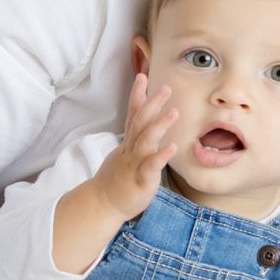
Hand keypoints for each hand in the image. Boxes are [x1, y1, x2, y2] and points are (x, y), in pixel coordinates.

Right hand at [94, 74, 178, 220]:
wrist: (104, 203)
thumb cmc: (120, 176)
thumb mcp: (126, 151)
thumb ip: (136, 134)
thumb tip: (145, 116)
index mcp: (129, 143)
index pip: (133, 115)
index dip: (137, 95)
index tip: (142, 75)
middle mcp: (131, 149)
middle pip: (140, 123)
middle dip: (152, 104)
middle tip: (166, 88)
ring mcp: (134, 164)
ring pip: (145, 142)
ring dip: (159, 126)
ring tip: (174, 113)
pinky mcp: (141, 181)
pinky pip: (151, 167)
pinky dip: (160, 156)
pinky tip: (172, 147)